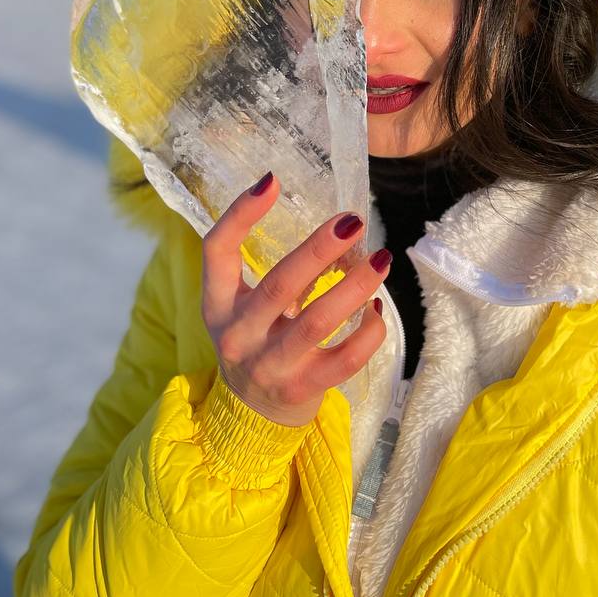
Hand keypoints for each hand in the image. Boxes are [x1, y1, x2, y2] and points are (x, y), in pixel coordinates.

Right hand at [202, 173, 390, 426]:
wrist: (252, 416)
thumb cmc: (257, 341)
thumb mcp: (244, 307)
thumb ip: (274, 271)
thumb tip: (334, 226)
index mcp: (218, 304)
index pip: (216, 251)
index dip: (240, 214)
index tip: (272, 180)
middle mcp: (238, 335)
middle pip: (280, 285)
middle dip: (319, 249)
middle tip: (353, 221)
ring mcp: (270, 366)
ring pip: (316, 322)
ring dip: (353, 286)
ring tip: (381, 259)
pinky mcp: (302, 389)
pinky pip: (344, 360)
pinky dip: (367, 332)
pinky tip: (378, 309)